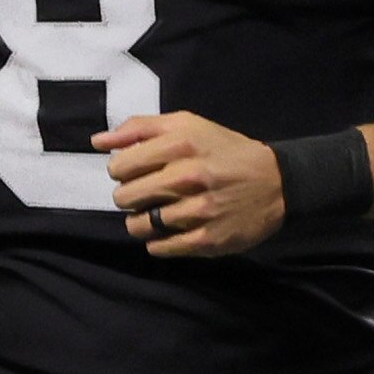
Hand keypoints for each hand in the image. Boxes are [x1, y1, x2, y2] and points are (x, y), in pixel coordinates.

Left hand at [94, 110, 284, 257]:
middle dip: (130, 197)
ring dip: (141, 222)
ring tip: (158, 212)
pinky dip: (158, 241)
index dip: (121, 171)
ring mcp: (198, 212)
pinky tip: (171, 229)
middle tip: (147, 193)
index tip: (136, 172)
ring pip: (138, 227)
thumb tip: (97, 140)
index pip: (119, 166)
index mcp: (180, 146)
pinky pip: (159, 248)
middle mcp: (188, 177)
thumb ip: (140, 128)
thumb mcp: (187, 125)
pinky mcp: (206, 240)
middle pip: (124, 198)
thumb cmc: (224, 150)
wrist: (275, 182)